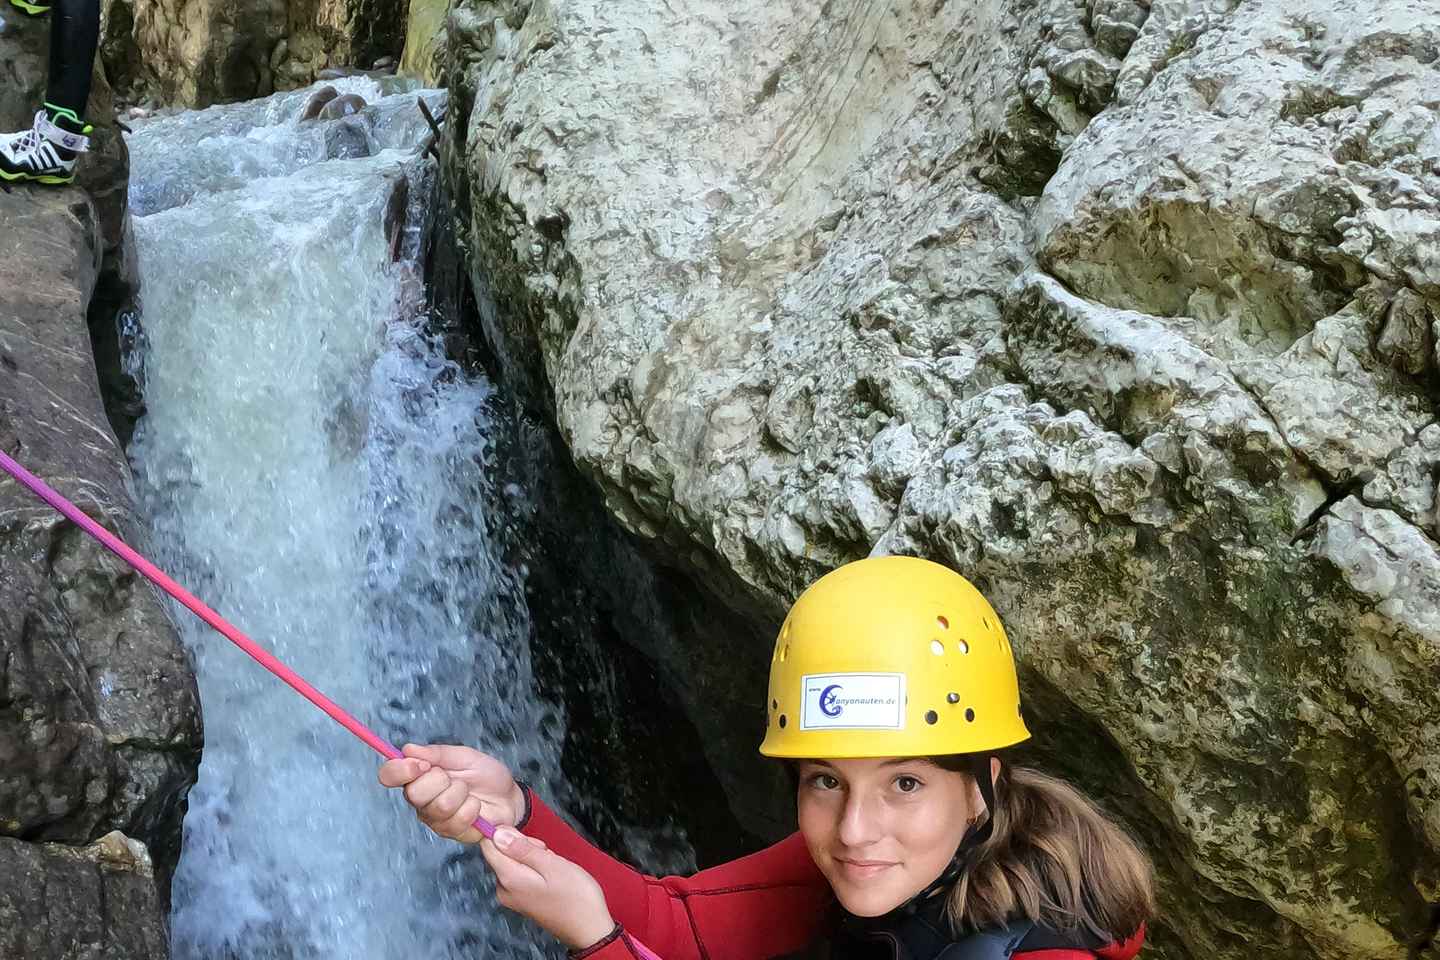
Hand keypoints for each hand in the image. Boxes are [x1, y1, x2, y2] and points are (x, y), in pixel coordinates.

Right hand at [377, 743, 526, 843]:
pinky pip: (457, 821)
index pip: (389, 775)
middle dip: (440, 780)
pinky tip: (476, 807)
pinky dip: (472, 809)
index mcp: (419, 777)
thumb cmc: (484, 775)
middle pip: (413, 793)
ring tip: (469, 793)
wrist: (508, 796)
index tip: (420, 765)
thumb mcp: (464, 756)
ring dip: (461, 794)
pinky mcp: (451, 833)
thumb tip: (408, 749)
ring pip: (439, 807)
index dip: (399, 770)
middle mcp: (421, 800)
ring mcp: (434, 819)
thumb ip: (437, 753)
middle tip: (455, 778)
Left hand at [482, 826, 616, 949]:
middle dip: (523, 846)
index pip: (488, 845)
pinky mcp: (521, 900)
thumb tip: (497, 833)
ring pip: (513, 862)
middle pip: (501, 853)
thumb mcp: (552, 864)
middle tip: (547, 855)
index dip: (507, 833)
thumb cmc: (575, 897)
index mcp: (509, 878)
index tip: (528, 839)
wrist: (589, 929)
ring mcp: (512, 897)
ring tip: (552, 867)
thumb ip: (522, 848)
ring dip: (531, 857)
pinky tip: (551, 876)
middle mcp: (504, 889)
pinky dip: (534, 869)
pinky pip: (520, 874)